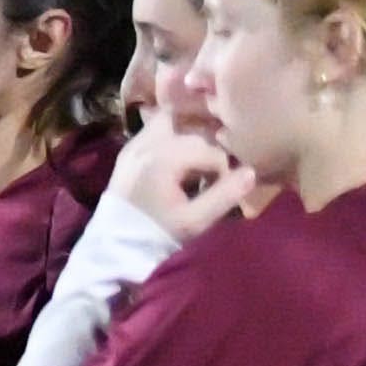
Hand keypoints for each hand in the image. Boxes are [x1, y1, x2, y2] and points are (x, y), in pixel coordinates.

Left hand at [111, 119, 249, 236]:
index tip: (220, 188)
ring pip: (170, 120)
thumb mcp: (194, 220)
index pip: (209, 151)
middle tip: (214, 167)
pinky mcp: (128, 151)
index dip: (222, 169)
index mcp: (162, 158)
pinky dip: (173, 136)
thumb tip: (251, 172)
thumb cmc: (156, 233)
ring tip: (199, 160)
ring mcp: (133, 145)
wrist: (114, 244)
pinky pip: (155, 130)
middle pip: (191, 126)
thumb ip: (225, 195)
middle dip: (208, 143)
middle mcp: (145, 144)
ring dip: (190, 134)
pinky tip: (180, 161)